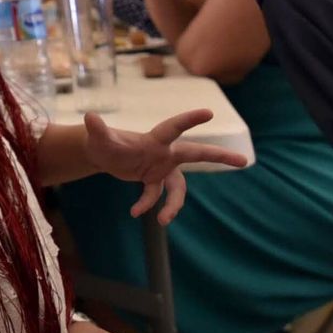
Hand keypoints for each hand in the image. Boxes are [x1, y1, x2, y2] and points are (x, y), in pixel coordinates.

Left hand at [82, 108, 249, 224]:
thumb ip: (97, 129)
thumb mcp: (98, 138)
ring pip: (179, 188)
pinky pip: (158, 196)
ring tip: (163, 219)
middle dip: (219, 156)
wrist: (104, 153)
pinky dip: (147, 204)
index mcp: (155, 139)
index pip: (174, 128)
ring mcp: (162, 167)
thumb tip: (89, 118)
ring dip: (174, 204)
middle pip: (196, 153)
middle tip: (244, 160)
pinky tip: (135, 212)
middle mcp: (164, 153)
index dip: (190, 120)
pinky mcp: (155, 180)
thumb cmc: (104, 142)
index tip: (209, 113)